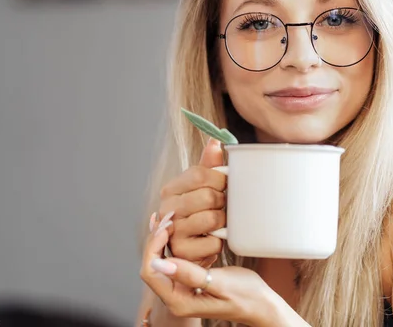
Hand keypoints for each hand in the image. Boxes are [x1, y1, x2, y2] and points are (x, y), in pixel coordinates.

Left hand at [141, 217, 280, 326]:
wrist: (260, 304)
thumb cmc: (245, 296)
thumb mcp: (220, 283)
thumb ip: (191, 274)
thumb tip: (161, 263)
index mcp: (179, 302)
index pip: (151, 272)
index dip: (154, 246)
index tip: (167, 227)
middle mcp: (175, 298)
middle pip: (152, 265)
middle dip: (156, 239)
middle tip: (167, 217)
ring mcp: (181, 289)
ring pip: (160, 261)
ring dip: (162, 240)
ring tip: (168, 218)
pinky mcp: (188, 281)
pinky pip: (171, 261)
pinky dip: (171, 244)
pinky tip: (175, 229)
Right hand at [158, 138, 226, 266]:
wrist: (192, 249)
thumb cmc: (200, 212)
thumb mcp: (202, 187)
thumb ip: (209, 165)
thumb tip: (215, 141)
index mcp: (170, 189)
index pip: (200, 174)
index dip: (220, 178)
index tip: (225, 184)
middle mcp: (166, 209)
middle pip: (208, 196)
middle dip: (222, 201)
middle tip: (222, 206)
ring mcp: (173, 232)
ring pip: (212, 219)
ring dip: (223, 222)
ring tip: (219, 222)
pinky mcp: (182, 252)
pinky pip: (214, 242)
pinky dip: (220, 242)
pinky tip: (213, 239)